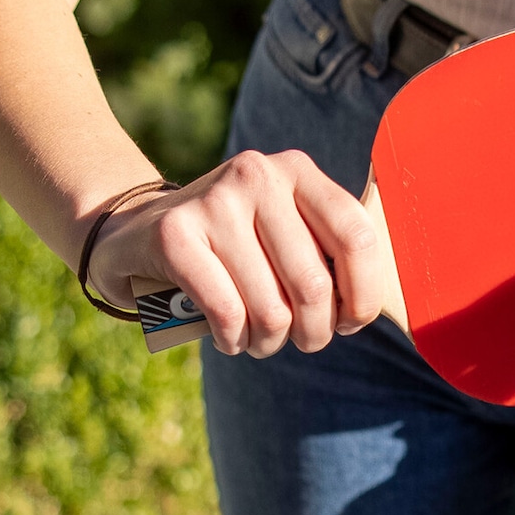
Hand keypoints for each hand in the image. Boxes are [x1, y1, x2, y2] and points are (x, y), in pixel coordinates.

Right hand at [82, 151, 390, 359]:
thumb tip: (379, 303)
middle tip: (297, 339)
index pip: (358, 239)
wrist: (134, 232)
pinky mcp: (175, 235)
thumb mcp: (285, 231)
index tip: (349, 322)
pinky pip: (228, 313)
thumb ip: (331, 252)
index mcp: (298, 171)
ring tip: (256, 338)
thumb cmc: (232, 247)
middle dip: (311, 334)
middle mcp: (259, 174)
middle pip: (315, 286)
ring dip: (267, 343)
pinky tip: (228, 336)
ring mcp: (215, 200)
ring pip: (272, 309)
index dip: (362, 297)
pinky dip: (232, 340)